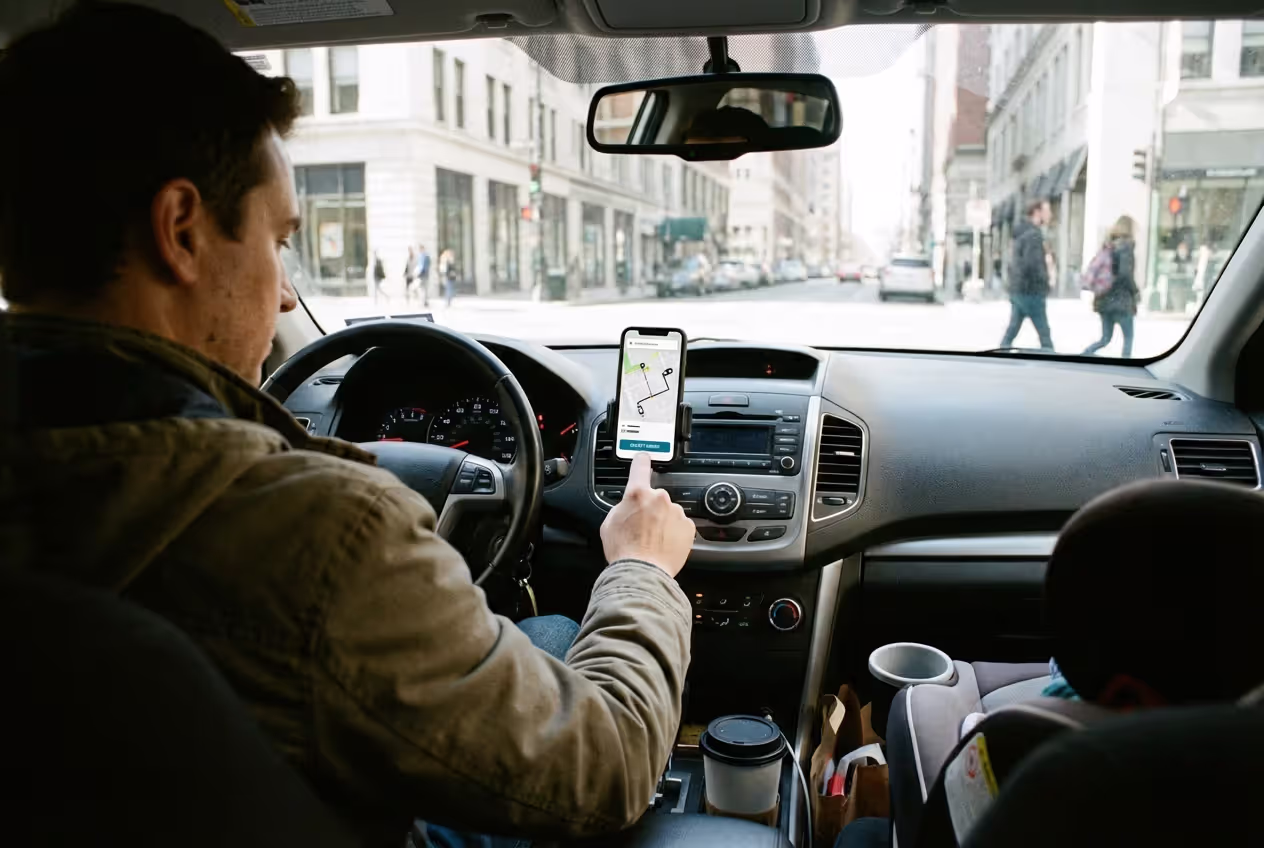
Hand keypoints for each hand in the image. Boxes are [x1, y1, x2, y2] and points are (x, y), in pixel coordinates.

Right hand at [600, 453, 694, 577]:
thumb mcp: (609, 523)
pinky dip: (674, 532)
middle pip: (655, 496)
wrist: (643, 572)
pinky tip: (663, 544)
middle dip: (650, 508)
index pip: (640, 465)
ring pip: (669, 512)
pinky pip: (680, 525)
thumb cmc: (624, 551)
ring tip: (652, 540)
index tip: (644, 458)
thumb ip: (621, 506)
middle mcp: (660, 499)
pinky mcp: (688, 527)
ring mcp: (676, 512)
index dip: (641, 460)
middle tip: (641, 527)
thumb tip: (627, 505)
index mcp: (638, 494)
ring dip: (663, 521)